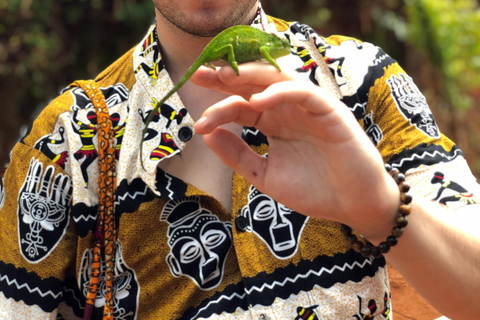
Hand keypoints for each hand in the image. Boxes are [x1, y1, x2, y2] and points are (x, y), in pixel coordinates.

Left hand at [192, 63, 398, 238]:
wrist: (352, 205)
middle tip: (199, 74)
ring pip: (276, 79)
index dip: (218, 107)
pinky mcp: (330, 111)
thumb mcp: (264, 174)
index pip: (241, 105)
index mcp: (273, 123)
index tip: (197, 120)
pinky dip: (281, 92)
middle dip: (226, 78)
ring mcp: (308, 108)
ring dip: (249, 76)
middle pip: (253, 84)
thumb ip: (237, 155)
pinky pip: (303, 93)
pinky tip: (258, 99)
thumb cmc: (313, 190)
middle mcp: (288, 110)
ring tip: (223, 77)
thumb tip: (206, 135)